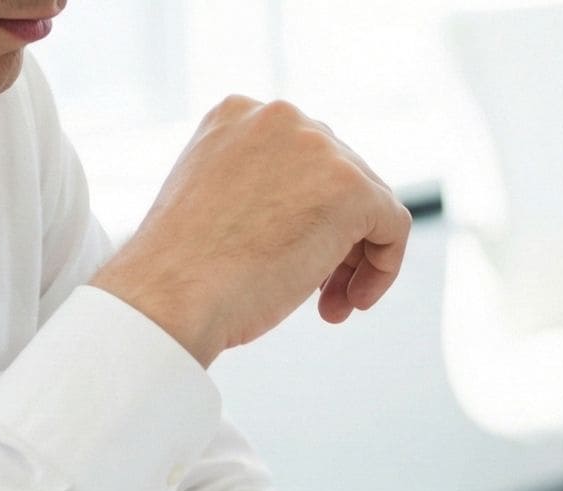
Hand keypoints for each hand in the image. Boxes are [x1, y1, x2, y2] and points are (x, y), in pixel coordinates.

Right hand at [92, 97, 410, 366]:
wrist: (169, 293)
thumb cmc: (182, 269)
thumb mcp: (215, 201)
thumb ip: (260, 186)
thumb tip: (309, 209)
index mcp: (238, 114)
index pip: (304, 159)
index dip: (308, 214)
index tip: (291, 258)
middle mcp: (280, 118)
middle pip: (341, 178)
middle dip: (335, 240)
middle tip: (319, 295)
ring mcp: (318, 148)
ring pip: (369, 203)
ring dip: (355, 259)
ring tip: (332, 305)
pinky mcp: (351, 188)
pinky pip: (393, 225)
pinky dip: (382, 267)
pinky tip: (350, 302)